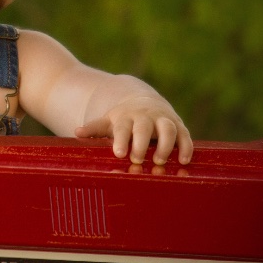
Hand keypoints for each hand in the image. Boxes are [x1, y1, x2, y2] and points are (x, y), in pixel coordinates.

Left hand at [75, 96, 192, 165]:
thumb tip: (77, 132)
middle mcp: (145, 117)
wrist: (142, 101)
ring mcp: (163, 120)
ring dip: (165, 145)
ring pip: (167, 129)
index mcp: (126, 117)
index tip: (118, 153)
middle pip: (144, 128)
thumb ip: (94, 128)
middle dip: (141, 143)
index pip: (122, 128)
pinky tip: (184, 160)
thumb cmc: (122, 119)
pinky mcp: (178, 125)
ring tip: (159, 161)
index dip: (121, 140)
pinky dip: (186, 147)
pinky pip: (184, 135)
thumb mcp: (107, 122)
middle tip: (136, 159)